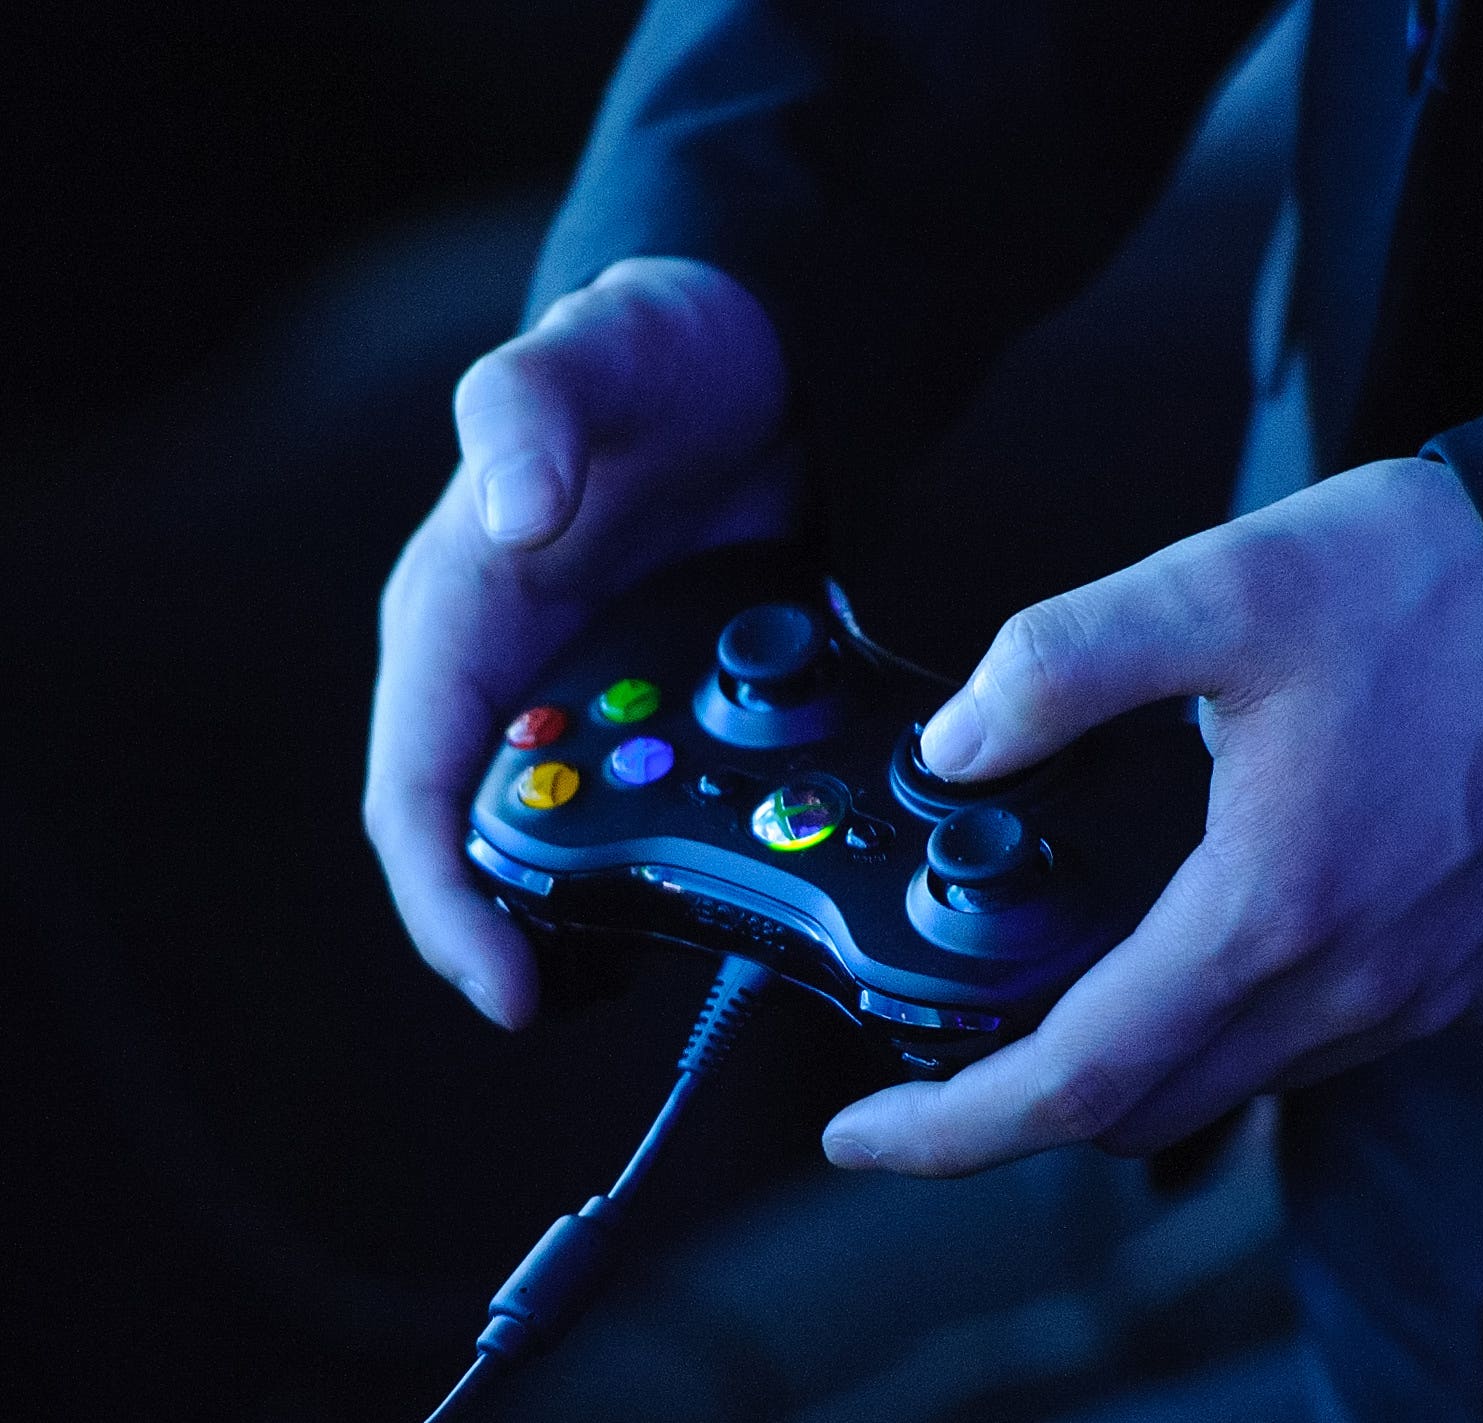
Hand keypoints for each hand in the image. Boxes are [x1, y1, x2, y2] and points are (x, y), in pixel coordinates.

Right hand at [365, 257, 792, 1027]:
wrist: (749, 348)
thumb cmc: (644, 349)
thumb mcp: (586, 357)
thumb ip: (532, 416)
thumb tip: (514, 512)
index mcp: (455, 620)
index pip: (413, 795)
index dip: (444, 905)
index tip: (504, 987)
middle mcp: (513, 677)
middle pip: (494, 845)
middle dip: (531, 935)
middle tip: (608, 1001)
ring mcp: (597, 696)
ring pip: (587, 838)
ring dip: (620, 909)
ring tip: (692, 963)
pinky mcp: (675, 701)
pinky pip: (674, 800)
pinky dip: (702, 850)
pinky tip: (764, 880)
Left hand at [821, 457, 1482, 1173]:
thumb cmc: (1446, 591)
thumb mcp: (1224, 588)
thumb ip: (1062, 664)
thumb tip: (957, 745)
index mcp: (1268, 910)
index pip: (1075, 1081)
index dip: (951, 1126)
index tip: (866, 1133)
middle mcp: (1348, 986)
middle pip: (1145, 1110)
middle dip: (1029, 1099)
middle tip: (955, 1040)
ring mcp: (1418, 997)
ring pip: (1233, 1086)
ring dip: (1137, 1060)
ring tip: (1073, 978)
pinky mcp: (1468, 980)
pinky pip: (1319, 1049)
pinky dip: (1236, 1028)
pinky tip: (1214, 940)